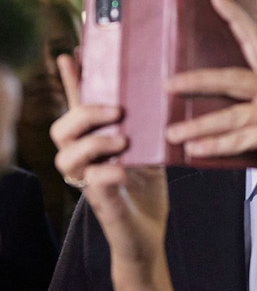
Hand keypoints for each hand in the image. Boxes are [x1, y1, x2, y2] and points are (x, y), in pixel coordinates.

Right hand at [50, 55, 168, 275]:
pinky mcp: (101, 204)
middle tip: (117, 112)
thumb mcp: (149, 151)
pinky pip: (93, 185)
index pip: (76, 108)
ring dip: (94, 144)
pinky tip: (121, 171)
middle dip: (85, 114)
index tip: (72, 52)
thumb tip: (160, 92)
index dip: (72, 81)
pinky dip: (105, 174)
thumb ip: (146, 127)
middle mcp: (85, 162)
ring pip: (67, 156)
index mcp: (95, 144)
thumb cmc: (146, 191)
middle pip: (62, 129)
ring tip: (122, 142)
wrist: (148, 237)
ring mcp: (89, 183)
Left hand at [164, 0, 256, 200]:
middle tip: (167, 84)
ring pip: (232, 115)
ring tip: (171, 132)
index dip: (235, 19)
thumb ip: (247, 121)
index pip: (256, 45)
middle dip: (197, 80)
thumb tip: (202, 124)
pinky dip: (216, 145)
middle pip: (233, 78)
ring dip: (198, 126)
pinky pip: (241, 138)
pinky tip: (195, 150)